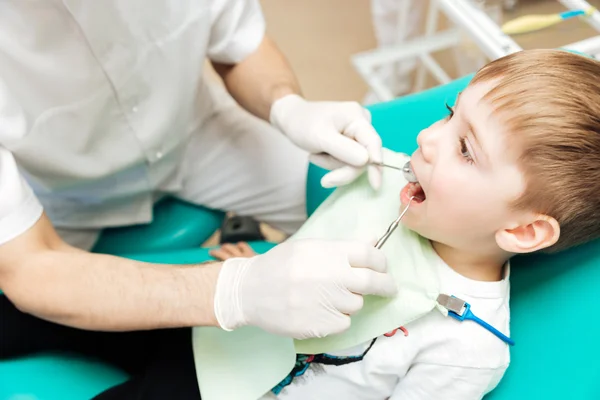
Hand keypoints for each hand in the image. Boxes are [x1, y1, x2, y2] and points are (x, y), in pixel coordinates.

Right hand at [213, 239, 396, 338]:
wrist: (249, 291)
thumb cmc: (280, 266)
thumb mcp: (309, 247)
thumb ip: (342, 246)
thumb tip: (375, 240)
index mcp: (329, 252)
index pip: (370, 254)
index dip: (381, 262)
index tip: (382, 268)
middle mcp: (332, 275)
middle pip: (373, 282)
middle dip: (386, 285)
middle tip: (388, 288)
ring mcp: (327, 301)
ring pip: (357, 304)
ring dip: (351, 301)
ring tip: (329, 297)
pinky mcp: (321, 324)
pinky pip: (344, 322)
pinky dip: (338, 318)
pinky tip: (319, 310)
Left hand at [270, 94, 382, 189]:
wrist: (291, 118)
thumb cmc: (303, 124)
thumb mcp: (320, 137)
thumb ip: (344, 149)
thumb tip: (367, 161)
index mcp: (357, 117)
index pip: (373, 144)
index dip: (376, 166)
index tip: (375, 186)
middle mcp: (361, 123)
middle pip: (363, 158)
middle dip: (341, 167)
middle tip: (324, 180)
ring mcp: (356, 133)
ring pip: (353, 162)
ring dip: (332, 164)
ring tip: (315, 153)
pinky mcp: (350, 142)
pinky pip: (347, 161)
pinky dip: (331, 161)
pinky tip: (319, 152)